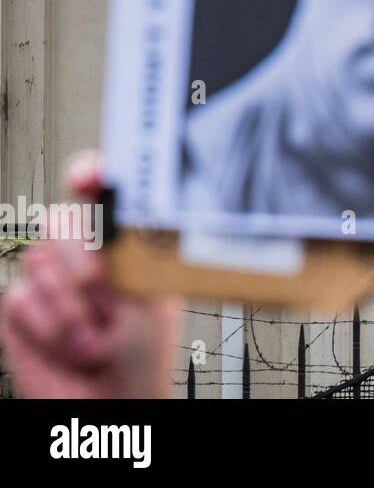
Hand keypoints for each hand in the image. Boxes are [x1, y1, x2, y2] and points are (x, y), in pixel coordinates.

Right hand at [0, 152, 177, 398]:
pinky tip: (72, 346)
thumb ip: (129, 252)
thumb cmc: (143, 353)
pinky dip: (49, 328)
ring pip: (39, 260)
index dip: (90, 175)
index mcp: (124, 243)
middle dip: (86, 269)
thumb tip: (113, 212)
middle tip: (110, 306)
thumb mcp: (151, 296)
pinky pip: (18, 298)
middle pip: (62, 221)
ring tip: (96, 334)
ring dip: (72, 308)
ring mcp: (50, 279)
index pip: (102, 193)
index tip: (86, 178)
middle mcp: (85, 254)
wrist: (112, 403)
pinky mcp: (20, 308)